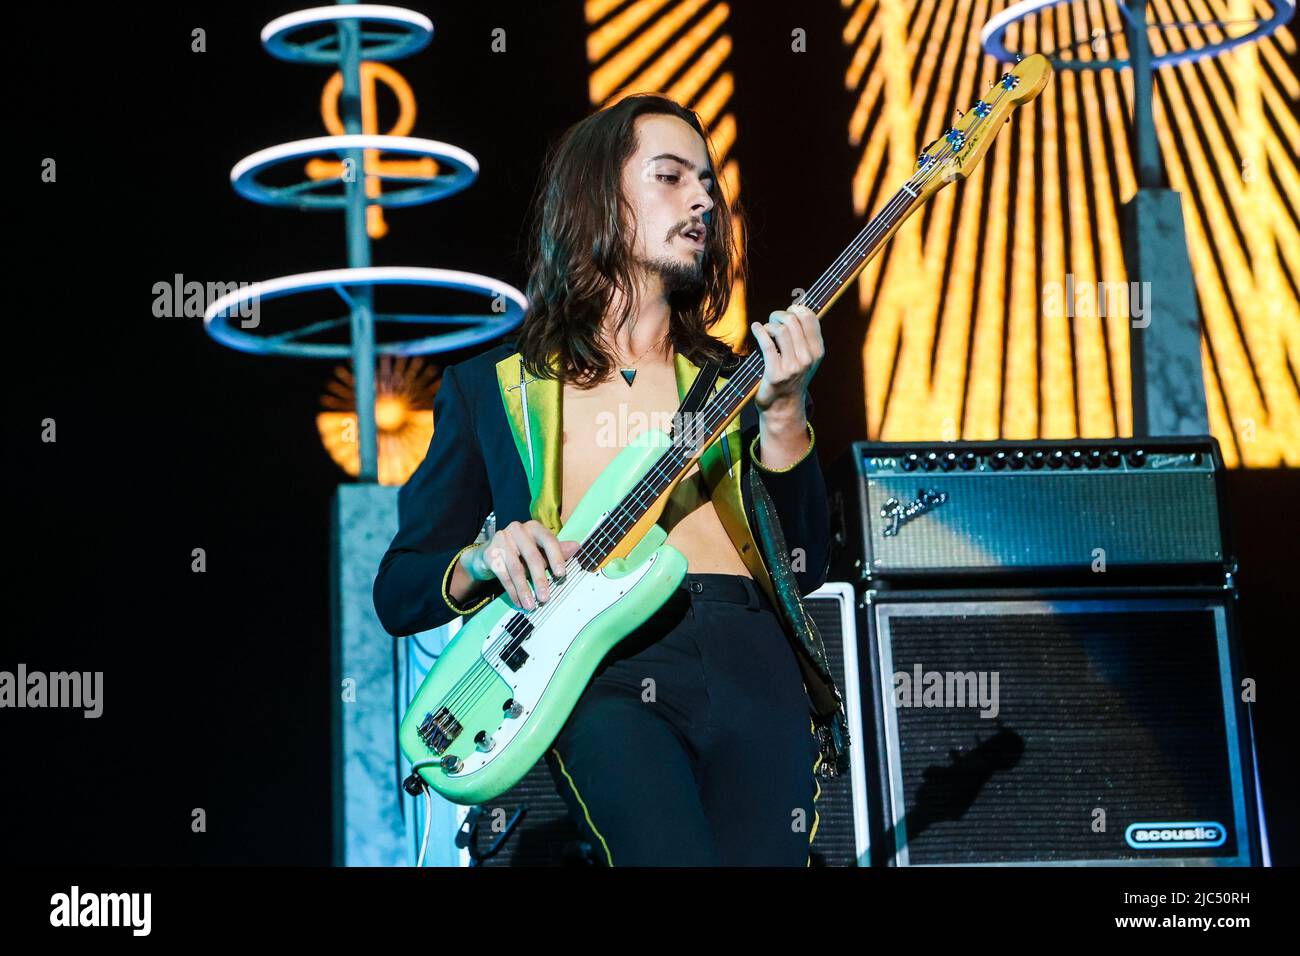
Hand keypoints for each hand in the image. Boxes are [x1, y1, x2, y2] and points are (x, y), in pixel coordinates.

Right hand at [464, 520, 580, 609]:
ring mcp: (502, 539)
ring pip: (516, 569)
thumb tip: (577, 547)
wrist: (489, 555)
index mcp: (534, 527)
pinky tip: (518, 602)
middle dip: (540, 580)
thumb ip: (557, 550)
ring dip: (524, 590)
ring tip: (531, 606)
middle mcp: (517, 529)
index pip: (548, 540)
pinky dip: (512, 591)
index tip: (561, 574)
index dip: (556, 557)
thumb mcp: (540, 551)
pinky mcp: (490, 553)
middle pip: (532, 557)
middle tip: (545, 598)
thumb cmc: (521, 553)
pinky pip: (503, 576)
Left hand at [750, 303, 823, 418]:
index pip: (810, 318)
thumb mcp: (806, 358)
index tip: (788, 310)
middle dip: (779, 315)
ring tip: (765, 329)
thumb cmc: (791, 377)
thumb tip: (797, 308)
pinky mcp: (775, 374)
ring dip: (769, 325)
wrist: (783, 407)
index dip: (796, 309)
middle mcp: (808, 358)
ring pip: (780, 331)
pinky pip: (767, 344)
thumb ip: (804, 337)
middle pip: (793, 321)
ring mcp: (793, 367)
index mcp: (817, 351)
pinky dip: (759, 331)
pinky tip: (755, 328)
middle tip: (772, 319)